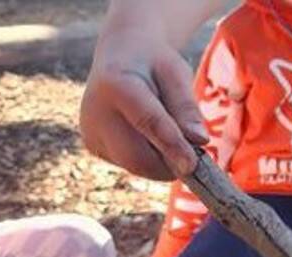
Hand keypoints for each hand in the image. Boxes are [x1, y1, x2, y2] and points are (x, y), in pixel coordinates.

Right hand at [79, 9, 207, 179]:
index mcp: (115, 84)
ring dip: (161, 161)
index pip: (148, 123)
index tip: (193, 166)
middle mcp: (95, 111)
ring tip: (167, 132)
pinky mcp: (93, 145)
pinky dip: (149, 159)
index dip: (172, 147)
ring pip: (136, 166)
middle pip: (138, 158)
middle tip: (194, 156)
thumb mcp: (176, 73)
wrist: (120, 55)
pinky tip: (147, 134)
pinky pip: (130, 165)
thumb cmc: (154, 64)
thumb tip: (200, 140)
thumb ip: (186, 106)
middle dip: (170, 164)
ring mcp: (91, 131)